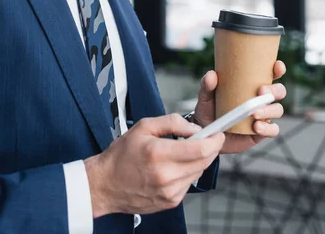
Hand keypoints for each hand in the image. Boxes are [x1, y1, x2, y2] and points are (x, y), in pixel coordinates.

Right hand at [84, 113, 224, 216]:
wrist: (106, 184)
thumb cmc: (122, 154)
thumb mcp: (144, 126)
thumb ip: (172, 122)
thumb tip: (194, 128)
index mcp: (158, 154)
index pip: (200, 149)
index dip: (214, 140)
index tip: (218, 133)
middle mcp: (166, 176)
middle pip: (204, 162)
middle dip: (210, 148)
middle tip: (206, 138)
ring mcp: (169, 192)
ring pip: (199, 172)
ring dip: (198, 160)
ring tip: (182, 151)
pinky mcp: (171, 202)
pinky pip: (189, 183)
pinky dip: (188, 172)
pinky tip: (173, 166)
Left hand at [193, 60, 286, 153]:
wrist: (208, 135)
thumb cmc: (209, 111)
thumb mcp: (206, 97)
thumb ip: (207, 85)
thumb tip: (211, 74)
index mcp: (251, 85)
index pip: (270, 74)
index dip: (277, 69)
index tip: (277, 66)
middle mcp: (261, 99)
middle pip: (279, 92)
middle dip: (274, 90)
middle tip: (260, 91)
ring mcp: (263, 116)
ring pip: (278, 110)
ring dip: (269, 110)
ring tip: (254, 114)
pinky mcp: (262, 132)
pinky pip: (273, 130)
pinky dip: (267, 128)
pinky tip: (256, 127)